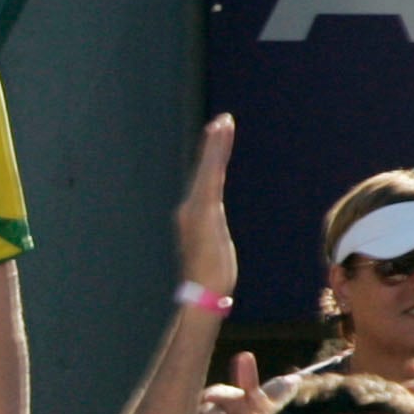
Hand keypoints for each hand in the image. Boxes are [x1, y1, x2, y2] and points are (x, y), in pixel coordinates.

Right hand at [173, 113, 236, 296]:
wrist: (203, 292)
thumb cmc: (210, 278)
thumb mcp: (212, 251)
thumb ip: (210, 237)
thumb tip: (208, 238)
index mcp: (194, 215)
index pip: (206, 180)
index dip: (212, 158)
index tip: (219, 136)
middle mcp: (190, 207)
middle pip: (205, 170)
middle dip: (214, 144)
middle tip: (223, 120)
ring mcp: (196, 208)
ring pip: (208, 170)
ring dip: (216, 145)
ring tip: (223, 123)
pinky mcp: (204, 210)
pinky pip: (212, 178)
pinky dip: (215, 158)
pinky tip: (220, 143)